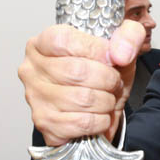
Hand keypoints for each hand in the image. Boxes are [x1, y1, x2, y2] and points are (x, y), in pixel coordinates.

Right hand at [18, 21, 144, 145]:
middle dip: (107, 79)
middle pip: (76, 72)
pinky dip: (101, 121)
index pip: (64, 41)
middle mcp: (32, 69)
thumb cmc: (102, 72)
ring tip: (108, 98)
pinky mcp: (45, 124)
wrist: (100, 104)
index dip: (95, 50)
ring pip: (82, 99)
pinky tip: (100, 115)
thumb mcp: (119, 45)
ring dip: (107, 101)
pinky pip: (83, 123)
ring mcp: (35, 98)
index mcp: (42, 43)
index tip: (113, 58)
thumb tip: (120, 53)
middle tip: (114, 82)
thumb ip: (128, 36)